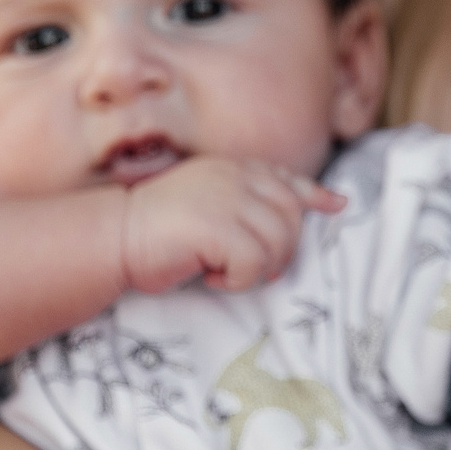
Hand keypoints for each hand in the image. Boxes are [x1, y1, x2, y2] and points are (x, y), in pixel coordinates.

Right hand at [120, 158, 343, 295]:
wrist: (114, 235)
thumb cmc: (156, 229)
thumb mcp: (204, 203)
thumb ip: (241, 202)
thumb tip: (288, 215)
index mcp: (232, 169)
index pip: (285, 179)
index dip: (313, 195)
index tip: (336, 205)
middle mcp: (235, 177)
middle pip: (291, 218)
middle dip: (281, 251)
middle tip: (251, 269)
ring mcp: (228, 198)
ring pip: (279, 242)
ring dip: (258, 268)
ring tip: (225, 271)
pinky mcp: (219, 226)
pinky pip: (254, 262)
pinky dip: (237, 280)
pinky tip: (210, 275)